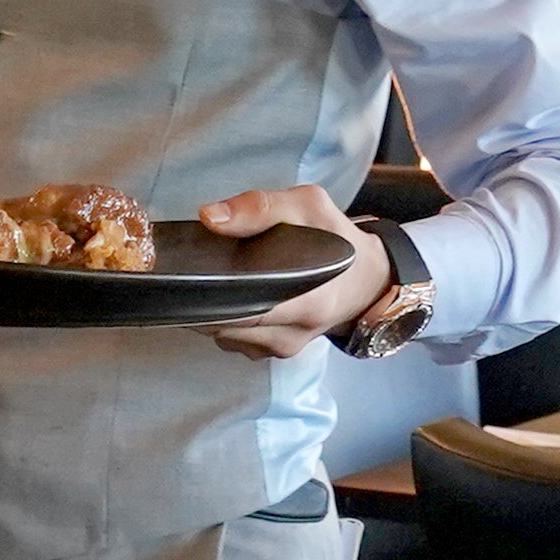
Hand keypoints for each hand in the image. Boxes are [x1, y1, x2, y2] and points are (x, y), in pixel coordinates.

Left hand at [195, 183, 390, 362]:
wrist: (365, 280)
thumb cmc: (339, 242)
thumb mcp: (309, 207)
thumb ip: (261, 208)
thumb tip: (211, 218)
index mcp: (306, 304)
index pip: (241, 311)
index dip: (210, 292)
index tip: (195, 269)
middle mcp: (291, 335)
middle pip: (223, 325)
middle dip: (205, 297)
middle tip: (200, 267)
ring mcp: (280, 348)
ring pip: (223, 335)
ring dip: (213, 308)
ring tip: (220, 277)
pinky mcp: (271, 351)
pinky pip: (232, 339)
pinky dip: (225, 318)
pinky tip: (234, 294)